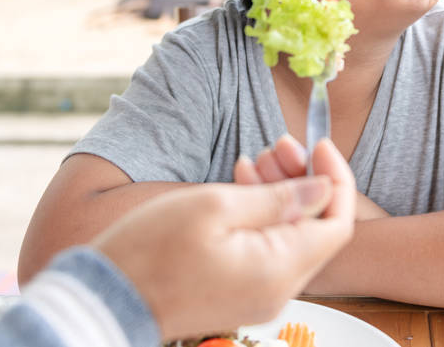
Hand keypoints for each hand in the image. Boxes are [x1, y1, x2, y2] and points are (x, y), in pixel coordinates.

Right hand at [91, 138, 354, 340]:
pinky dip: (265, 218)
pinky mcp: (242, 296)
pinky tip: (239, 188)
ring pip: (296, 240)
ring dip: (284, 198)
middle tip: (281, 147)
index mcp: (280, 270)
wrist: (105, 298)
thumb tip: (324, 188)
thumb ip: (278, 198)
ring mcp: (261, 298)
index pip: (339, 225)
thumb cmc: (151, 250)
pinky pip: (271, 253)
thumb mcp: (215, 207)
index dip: (337, 180)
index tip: (319, 144)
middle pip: (321, 232)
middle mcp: (279, 291)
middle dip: (310, 184)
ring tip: (254, 161)